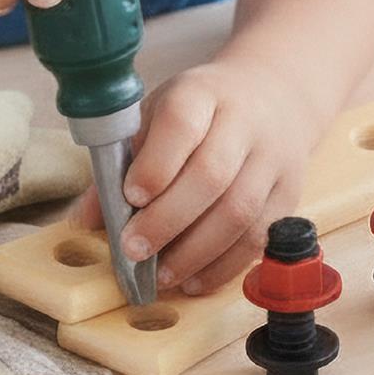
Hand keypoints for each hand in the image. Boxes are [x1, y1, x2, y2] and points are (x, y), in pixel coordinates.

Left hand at [70, 55, 324, 293]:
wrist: (273, 95)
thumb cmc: (202, 110)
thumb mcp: (157, 114)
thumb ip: (121, 161)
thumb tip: (85, 218)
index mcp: (202, 94)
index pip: (182, 123)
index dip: (156, 163)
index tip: (130, 196)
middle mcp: (243, 123)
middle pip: (211, 174)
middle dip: (168, 219)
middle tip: (134, 249)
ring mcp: (272, 160)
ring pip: (239, 212)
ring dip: (196, 252)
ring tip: (162, 275)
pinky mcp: (288, 195)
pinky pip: (259, 238)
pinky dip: (224, 267)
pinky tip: (193, 280)